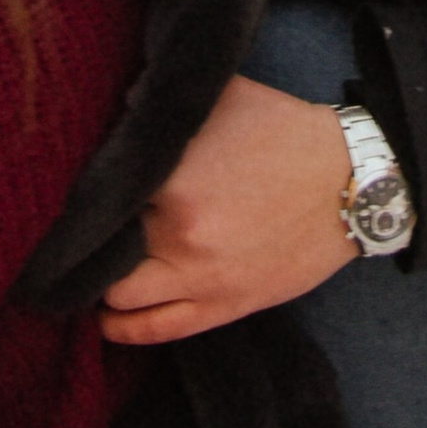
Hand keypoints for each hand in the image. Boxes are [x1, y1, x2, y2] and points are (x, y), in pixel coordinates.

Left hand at [101, 75, 357, 345]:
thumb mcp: (223, 97)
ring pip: (121, 298)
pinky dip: (125, 329)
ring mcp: (202, 278)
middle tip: (78, 233)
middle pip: (102, 250)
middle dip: (87, 241)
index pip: (100, 192)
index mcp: (174, 179)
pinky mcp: (225, 306)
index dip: (84, 190)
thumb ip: (163, 101)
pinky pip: (159, 330)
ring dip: (97, 288)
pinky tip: (107, 319)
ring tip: (85, 277)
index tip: (76, 187)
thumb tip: (116, 108)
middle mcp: (180, 235)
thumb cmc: (285, 134)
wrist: (350, 184)